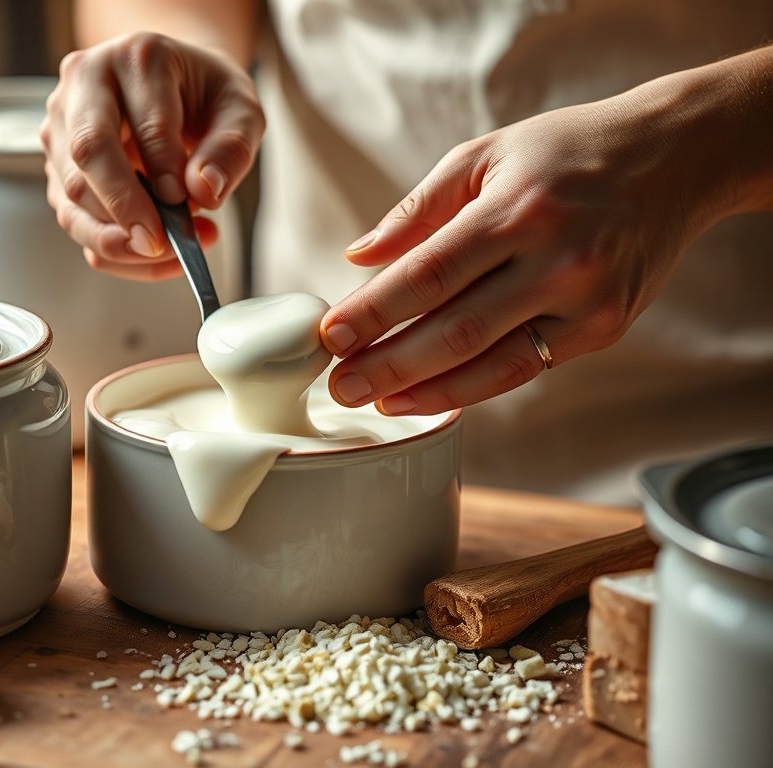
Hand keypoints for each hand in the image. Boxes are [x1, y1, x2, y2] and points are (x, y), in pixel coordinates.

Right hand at [41, 32, 264, 280]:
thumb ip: (231, 149)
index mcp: (137, 59)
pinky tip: (154, 255)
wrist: (177, 91)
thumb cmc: (207, 98)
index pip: (145, 122)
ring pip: (73, 196)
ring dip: (119, 238)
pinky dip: (114, 250)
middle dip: (125, 207)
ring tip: (173, 250)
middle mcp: (86, 85)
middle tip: (158, 243)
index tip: (187, 203)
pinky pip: (76, 221)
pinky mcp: (58, 169)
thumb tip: (204, 191)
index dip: (165, 170)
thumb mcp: (241, 112)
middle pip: (89, 152)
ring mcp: (62, 127)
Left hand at [320, 85, 729, 414]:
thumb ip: (418, 209)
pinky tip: (426, 395)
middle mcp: (555, 260)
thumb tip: (359, 257)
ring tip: (373, 402)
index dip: (374, 311)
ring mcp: (585, 301)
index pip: (428, 273)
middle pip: (454, 329)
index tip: (330, 335)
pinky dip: (469, 388)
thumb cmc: (567, 152)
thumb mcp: (486, 155)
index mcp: (517, 209)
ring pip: (489, 362)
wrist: (675, 159)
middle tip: (339, 386)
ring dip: (422, 389)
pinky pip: (522, 369)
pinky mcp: (602, 329)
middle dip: (387, 364)